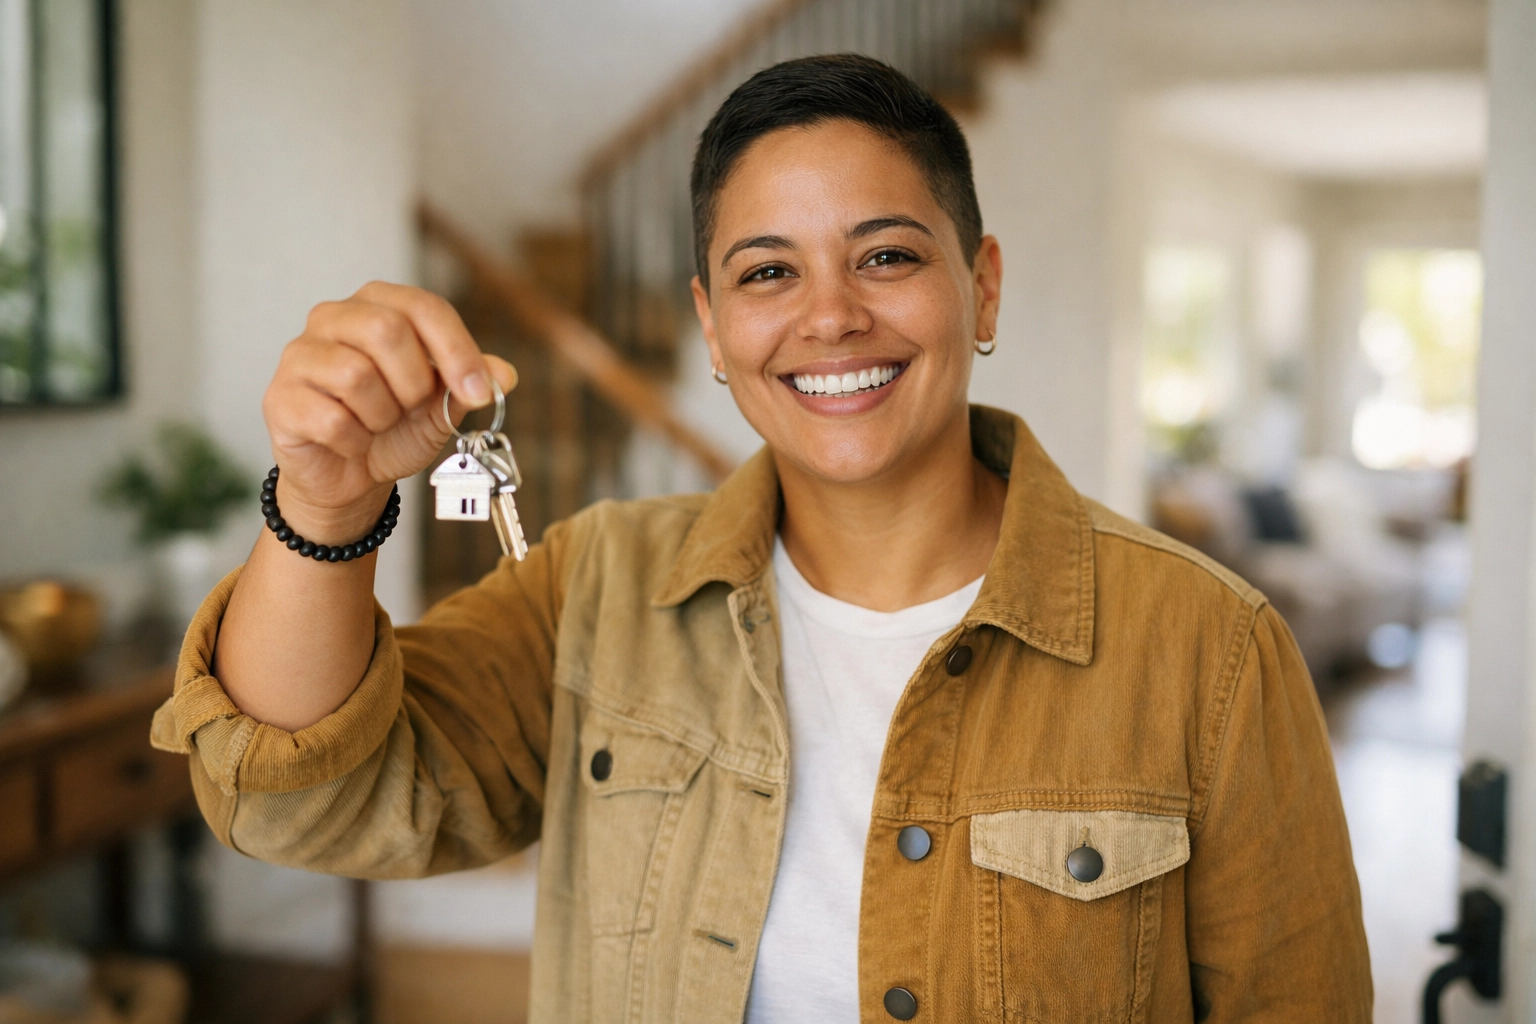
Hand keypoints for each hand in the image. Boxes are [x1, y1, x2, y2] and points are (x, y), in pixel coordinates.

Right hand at [262, 281, 517, 540]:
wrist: (352, 477)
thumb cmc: (395, 429)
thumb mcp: (443, 405)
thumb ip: (471, 384)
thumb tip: (504, 375)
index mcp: (378, 305)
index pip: (424, 307)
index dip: (457, 350)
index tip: (478, 392)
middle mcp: (333, 318)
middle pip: (387, 329)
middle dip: (414, 383)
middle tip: (411, 408)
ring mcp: (300, 355)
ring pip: (356, 375)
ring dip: (382, 416)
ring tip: (376, 424)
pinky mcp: (279, 397)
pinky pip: (331, 419)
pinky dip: (355, 441)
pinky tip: (352, 442)